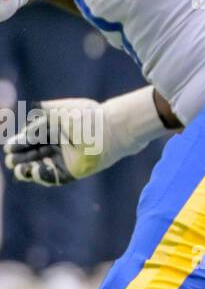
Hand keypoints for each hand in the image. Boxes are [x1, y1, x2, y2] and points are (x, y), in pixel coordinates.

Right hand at [4, 87, 171, 185]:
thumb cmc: (87, 117)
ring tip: (20, 168)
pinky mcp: (71, 171)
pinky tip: (35, 170)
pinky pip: (52, 177)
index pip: (29, 140)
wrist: (110, 129)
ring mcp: (63, 159)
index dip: (18, 144)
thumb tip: (23, 121)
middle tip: (13, 157)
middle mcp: (56, 145)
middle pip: (29, 155)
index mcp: (52, 130)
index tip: (11, 146)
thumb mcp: (62, 110)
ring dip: (26, 170)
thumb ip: (42, 112)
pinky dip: (42, 176)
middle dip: (18, 157)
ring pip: (37, 168)